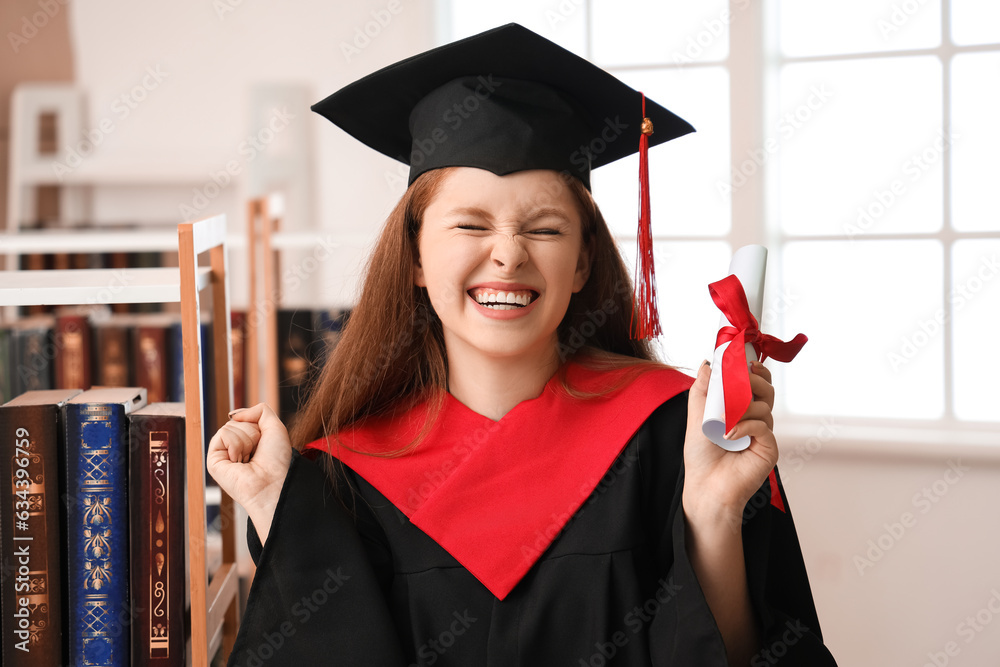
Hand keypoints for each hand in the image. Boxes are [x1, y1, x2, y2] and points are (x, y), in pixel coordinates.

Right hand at [207, 402, 291, 542]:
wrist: (274, 482)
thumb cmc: (278, 460)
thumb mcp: (275, 427)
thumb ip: (259, 411)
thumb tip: (233, 414)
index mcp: (248, 443)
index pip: (244, 419)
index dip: (258, 427)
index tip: (264, 445)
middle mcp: (234, 449)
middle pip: (236, 422)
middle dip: (251, 433)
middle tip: (256, 453)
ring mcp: (223, 455)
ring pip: (229, 426)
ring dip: (245, 441)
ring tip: (249, 459)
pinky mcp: (213, 461)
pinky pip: (222, 434)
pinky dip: (236, 445)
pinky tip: (239, 461)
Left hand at [682, 360, 778, 528]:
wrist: (706, 486)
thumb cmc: (702, 456)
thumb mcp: (696, 416)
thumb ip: (702, 389)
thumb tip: (707, 364)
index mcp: (740, 409)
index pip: (754, 383)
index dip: (753, 370)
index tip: (744, 361)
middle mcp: (754, 419)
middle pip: (766, 389)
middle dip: (752, 380)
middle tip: (737, 381)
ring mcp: (763, 434)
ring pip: (764, 406)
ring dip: (742, 407)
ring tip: (724, 420)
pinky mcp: (768, 448)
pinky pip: (763, 426)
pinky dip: (745, 426)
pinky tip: (730, 434)